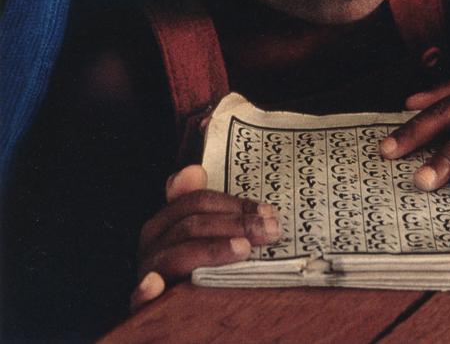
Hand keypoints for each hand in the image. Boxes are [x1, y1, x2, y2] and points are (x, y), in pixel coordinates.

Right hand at [131, 164, 279, 308]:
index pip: (198, 202)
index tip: (267, 212)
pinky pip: (141, 295)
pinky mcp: (142, 304)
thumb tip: (194, 170)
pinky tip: (156, 286)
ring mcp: (147, 271)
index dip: (235, 204)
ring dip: (214, 250)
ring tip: (244, 250)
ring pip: (181, 253)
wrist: (172, 317)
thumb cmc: (191, 269)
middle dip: (236, 225)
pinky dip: (147, 290)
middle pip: (194, 225)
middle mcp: (152, 243)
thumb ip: (202, 206)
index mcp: (165, 222)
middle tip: (270, 231)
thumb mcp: (200, 235)